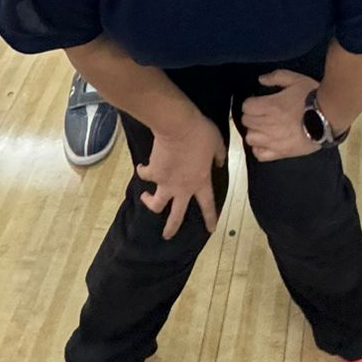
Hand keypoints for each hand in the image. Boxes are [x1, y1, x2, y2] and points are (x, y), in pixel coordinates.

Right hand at [136, 112, 226, 238]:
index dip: (210, 218)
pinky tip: (142, 167)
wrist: (177, 126)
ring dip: (149, 204)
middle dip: (172, 228)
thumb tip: (220, 163)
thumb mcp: (217, 143)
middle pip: (176, 216)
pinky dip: (143, 172)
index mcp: (200, 182)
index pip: (208, 205)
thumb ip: (219, 156)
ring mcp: (165, 182)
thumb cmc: (200, 133)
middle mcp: (182, 188)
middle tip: (167, 236)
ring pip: (155, 204)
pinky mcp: (153, 172)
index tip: (210, 229)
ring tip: (146, 199)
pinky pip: (145, 175)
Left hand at [242, 69, 327, 161]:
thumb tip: (260, 80)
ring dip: (254, 132)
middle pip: (247, 121)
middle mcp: (268, 124)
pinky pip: (260, 155)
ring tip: (263, 128)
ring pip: (250, 138)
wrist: (329, 117)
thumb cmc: (312, 96)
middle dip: (252, 115)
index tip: (258, 101)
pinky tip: (267, 142)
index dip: (251, 102)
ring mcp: (274, 140)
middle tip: (262, 113)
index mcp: (270, 106)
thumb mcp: (295, 79)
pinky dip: (259, 149)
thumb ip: (276, 77)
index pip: (246, 106)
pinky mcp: (281, 153)